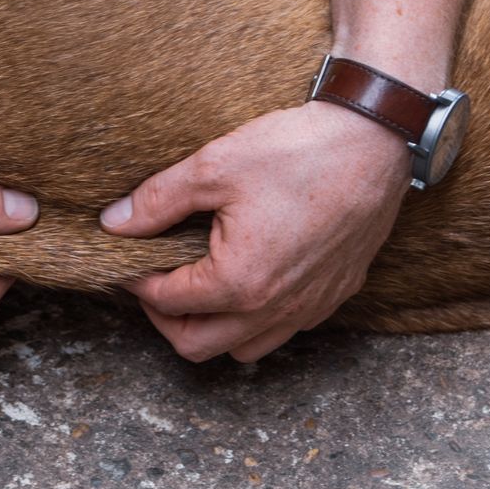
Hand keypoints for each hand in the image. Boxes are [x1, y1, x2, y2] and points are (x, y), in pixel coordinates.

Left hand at [100, 100, 409, 361]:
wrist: (375, 140)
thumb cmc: (297, 151)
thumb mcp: (214, 167)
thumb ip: (157, 201)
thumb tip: (113, 223)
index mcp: (238, 282)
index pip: (167, 301)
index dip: (137, 280)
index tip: (129, 258)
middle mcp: (275, 308)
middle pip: (197, 345)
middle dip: (166, 319)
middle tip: (156, 281)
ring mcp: (309, 307)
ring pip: (243, 348)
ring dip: (212, 327)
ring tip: (199, 287)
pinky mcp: (335, 295)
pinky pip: (285, 329)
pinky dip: (255, 319)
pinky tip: (248, 279)